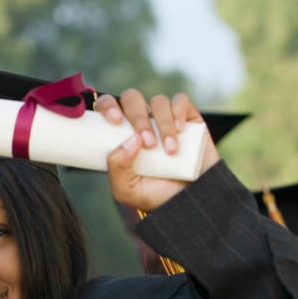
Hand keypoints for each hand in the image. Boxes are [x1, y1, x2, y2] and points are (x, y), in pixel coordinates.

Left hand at [96, 89, 220, 212]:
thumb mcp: (126, 190)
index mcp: (119, 133)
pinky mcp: (188, 118)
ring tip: (171, 151)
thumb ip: (117, 168)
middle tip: (148, 143)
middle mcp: (141, 122)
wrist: (190, 200)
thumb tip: (130, 140)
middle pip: (132, 99)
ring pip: (158, 102)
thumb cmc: (154, 195)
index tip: (114, 121)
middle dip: (138, 118)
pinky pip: (181, 100)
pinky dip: (179, 112)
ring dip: (163, 124)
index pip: (107, 106)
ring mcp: (164, 118)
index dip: (108, 106)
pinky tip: (180, 130)